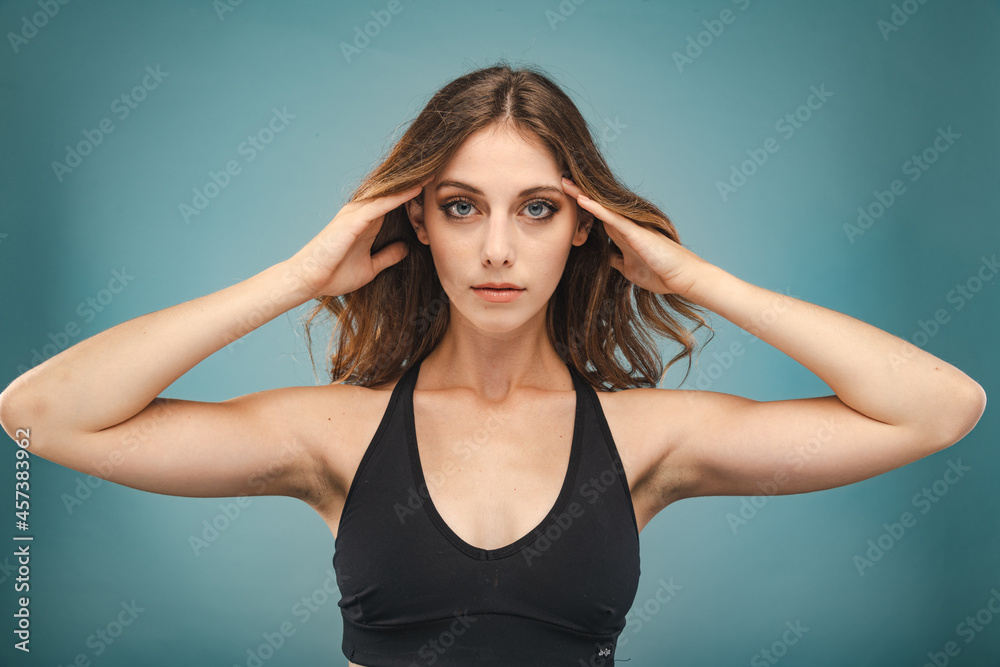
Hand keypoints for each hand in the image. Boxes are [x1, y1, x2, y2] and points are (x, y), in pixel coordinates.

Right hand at [286, 177, 432, 298]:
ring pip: (389, 193)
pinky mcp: (354, 219)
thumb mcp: (370, 267)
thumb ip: (387, 256)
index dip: (413, 195)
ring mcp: (356, 214)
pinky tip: (416, 188)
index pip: (394, 204)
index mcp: (366, 223)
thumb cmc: (333, 274)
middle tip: (439, 170)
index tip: (434, 189)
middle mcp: (361, 213)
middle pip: (393, 193)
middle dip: (414, 183)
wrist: (309, 281)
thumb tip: (405, 248)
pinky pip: (381, 204)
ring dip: (410, 183)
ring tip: (433, 172)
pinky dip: (399, 195)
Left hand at [561, 177, 708, 296]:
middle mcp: (625, 227)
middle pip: (597, 206)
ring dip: (582, 195)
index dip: (582, 208)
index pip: (597, 217)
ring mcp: (631, 228)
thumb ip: (616, 260)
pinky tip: (582, 198)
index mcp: (623, 235)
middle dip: (578, 194)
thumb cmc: (661, 273)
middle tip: (560, 180)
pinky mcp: (635, 233)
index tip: (564, 199)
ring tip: (564, 181)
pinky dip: (596, 208)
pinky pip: (612, 218)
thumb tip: (605, 257)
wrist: (684, 277)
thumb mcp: (629, 268)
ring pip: (602, 207)